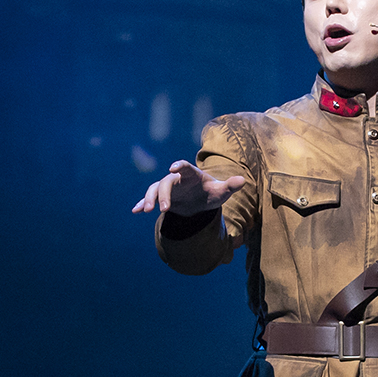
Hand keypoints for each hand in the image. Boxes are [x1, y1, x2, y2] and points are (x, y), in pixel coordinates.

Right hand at [131, 160, 245, 216]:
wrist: (201, 200)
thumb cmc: (211, 193)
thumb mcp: (221, 192)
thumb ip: (230, 186)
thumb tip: (242, 181)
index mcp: (191, 174)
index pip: (184, 167)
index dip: (178, 166)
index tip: (172, 169)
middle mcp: (176, 179)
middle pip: (166, 183)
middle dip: (163, 195)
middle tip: (164, 210)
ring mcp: (167, 188)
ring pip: (154, 189)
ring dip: (149, 199)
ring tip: (147, 211)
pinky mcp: (161, 198)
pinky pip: (150, 199)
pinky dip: (141, 203)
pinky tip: (135, 211)